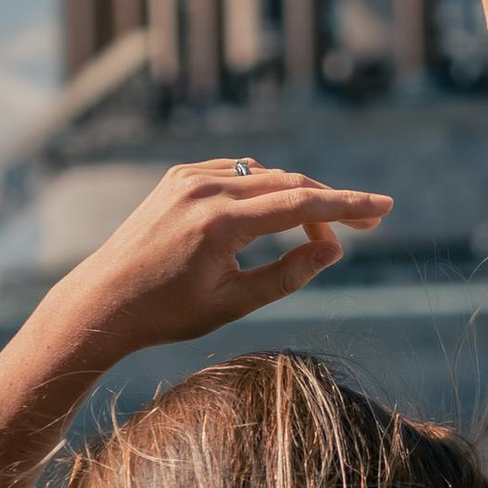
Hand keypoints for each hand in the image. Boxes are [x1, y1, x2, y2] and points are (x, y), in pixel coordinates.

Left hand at [49, 162, 391, 360]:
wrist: (103, 301)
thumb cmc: (167, 313)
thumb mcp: (234, 304)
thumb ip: (288, 275)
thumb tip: (332, 248)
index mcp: (220, 224)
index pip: (301, 204)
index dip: (348, 205)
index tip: (384, 208)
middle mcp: (204, 190)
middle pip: (289, 184)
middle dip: (330, 203)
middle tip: (363, 228)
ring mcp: (188, 178)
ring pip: (264, 176)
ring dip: (297, 198)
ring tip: (316, 236)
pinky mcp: (177, 177)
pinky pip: (236, 173)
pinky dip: (264, 189)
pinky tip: (275, 215)